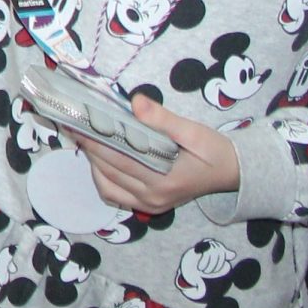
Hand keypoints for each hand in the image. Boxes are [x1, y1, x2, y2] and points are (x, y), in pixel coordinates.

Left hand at [77, 93, 240, 214]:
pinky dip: (103, 178)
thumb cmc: (214, 151)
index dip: (94, 140)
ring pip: (107, 186)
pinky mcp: (149, 205)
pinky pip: (115, 194)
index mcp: (164, 181)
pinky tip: (101, 158)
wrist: (233, 172)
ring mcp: (150, 205)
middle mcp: (153, 198)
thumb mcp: (194, 131)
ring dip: (94, 163)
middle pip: (108, 172)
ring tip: (86, 137)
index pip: (118, 159)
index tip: (77, 121)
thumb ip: (163, 119)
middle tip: (74, 124)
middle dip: (89, 147)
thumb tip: (135, 102)